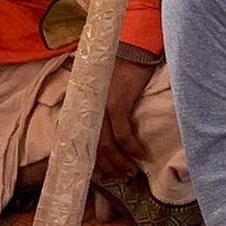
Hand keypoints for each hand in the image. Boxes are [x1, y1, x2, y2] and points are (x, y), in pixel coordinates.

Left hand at [96, 53, 158, 181]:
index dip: (91, 160)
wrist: (132, 47)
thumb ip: (101, 108)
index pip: (83, 139)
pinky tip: (142, 156)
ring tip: (131, 173)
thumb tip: (107, 131)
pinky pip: (124, 134)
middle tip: (120, 178)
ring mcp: (101, 106)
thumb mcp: (105, 91)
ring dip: (121, 162)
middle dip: (108, 166)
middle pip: (95, 147)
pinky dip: (133, 148)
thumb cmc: (122, 69)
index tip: (100, 175)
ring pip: (108, 145)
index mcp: (84, 106)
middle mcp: (89, 108)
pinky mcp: (117, 103)